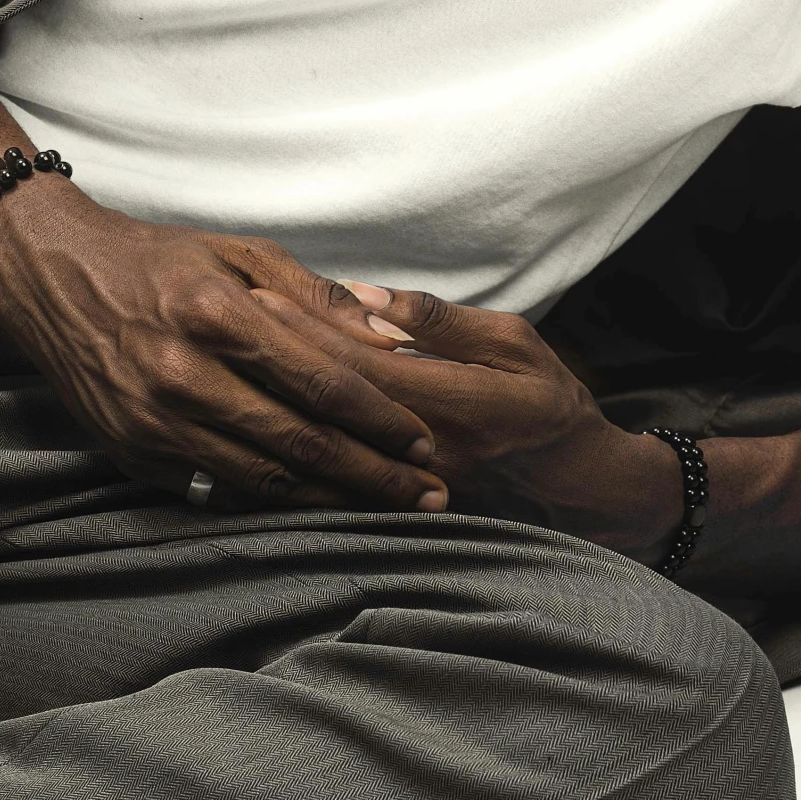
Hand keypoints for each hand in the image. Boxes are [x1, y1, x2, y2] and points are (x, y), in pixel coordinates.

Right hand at [0, 181, 449, 516]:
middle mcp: (184, 376)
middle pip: (300, 442)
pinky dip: (270, 500)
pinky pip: (216, 489)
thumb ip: (318, 298)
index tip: (426, 442)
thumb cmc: (161, 259)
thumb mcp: (241, 252)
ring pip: (262, 478)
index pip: (320, 382)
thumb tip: (392, 339)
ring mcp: (154, 422)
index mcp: (218, 316)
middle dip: (374, 475)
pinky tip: (315, 504)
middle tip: (431, 495)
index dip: (381, 419)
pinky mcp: (132, 454)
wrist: (53, 279)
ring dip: (332, 499)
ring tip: (386, 509)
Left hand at [253, 281, 683, 561]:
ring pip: (328, 444)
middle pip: (333, 406)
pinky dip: (293, 449)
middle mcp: (426, 451)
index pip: (364, 366)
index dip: (308, 330)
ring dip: (275, 402)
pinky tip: (253, 424)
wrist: (577, 487)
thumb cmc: (551, 401)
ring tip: (225, 364)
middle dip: (275, 359)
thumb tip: (371, 300)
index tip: (260, 293)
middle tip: (223, 319)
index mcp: (459, 403)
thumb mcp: (516, 343)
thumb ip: (443, 322)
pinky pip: (335, 476)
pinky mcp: (400, 505)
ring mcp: (410, 485)